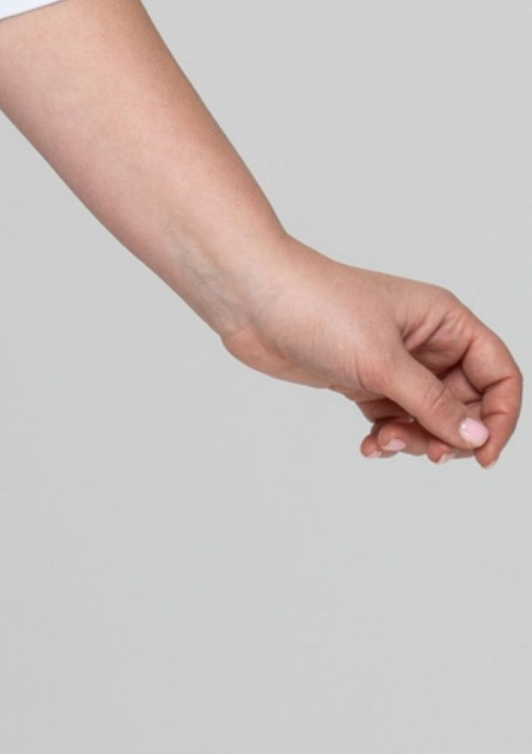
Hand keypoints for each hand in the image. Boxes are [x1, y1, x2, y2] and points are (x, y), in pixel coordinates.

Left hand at [216, 240, 520, 467]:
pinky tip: (369, 446)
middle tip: (425, 453)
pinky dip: (388, 438)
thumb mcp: (382, 361)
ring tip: (383, 441)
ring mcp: (393, 362)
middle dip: (450, 434)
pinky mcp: (363, 379)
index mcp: (443, 320)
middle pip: (468, 403)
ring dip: (415, 439)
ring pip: (430, 417)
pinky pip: (395, 420)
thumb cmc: (317, 307)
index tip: (483, 454)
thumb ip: (432, 404)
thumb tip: (477, 438)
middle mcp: (425, 341)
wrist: (251, 298)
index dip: (501, 416)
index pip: (499, 373)